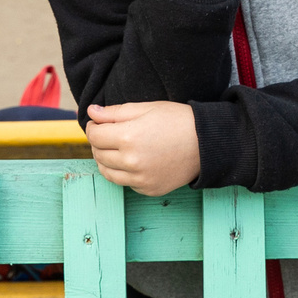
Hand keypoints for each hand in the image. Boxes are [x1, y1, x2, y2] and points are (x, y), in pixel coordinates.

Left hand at [85, 101, 202, 195]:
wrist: (206, 143)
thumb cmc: (177, 120)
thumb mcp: (145, 108)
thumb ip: (114, 112)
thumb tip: (91, 112)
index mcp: (128, 137)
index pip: (94, 135)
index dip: (93, 127)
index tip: (98, 123)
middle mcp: (131, 161)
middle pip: (98, 154)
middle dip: (98, 142)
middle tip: (108, 133)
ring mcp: (140, 179)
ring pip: (107, 172)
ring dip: (106, 159)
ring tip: (117, 148)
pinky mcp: (148, 189)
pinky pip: (125, 182)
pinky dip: (123, 172)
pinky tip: (133, 160)